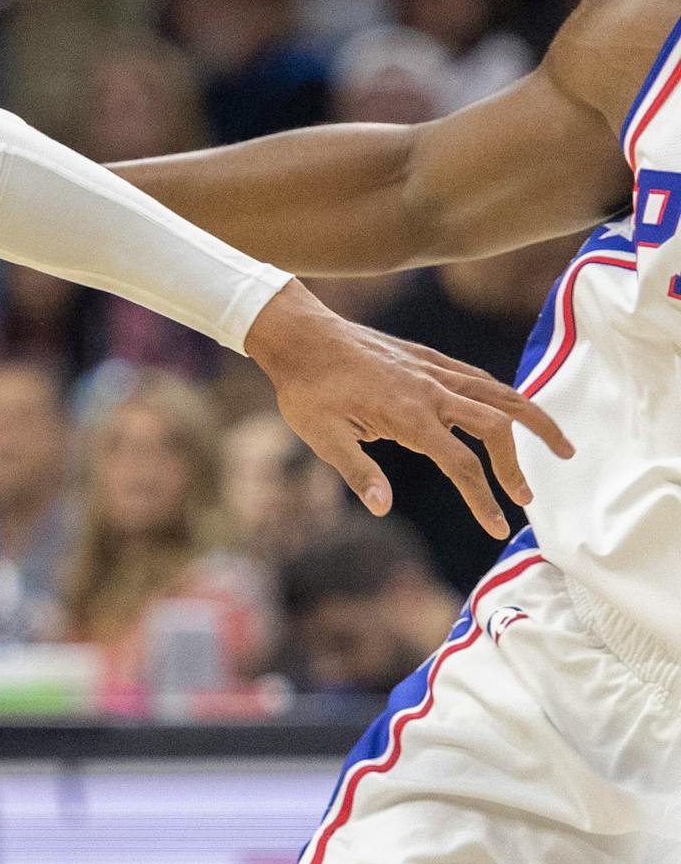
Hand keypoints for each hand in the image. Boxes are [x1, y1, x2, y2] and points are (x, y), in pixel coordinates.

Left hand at [245, 283, 572, 538]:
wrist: (300, 336)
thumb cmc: (306, 390)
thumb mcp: (322, 437)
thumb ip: (357, 472)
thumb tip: (384, 509)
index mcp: (408, 415)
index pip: (461, 464)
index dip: (483, 499)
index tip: (498, 527)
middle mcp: (431, 390)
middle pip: (495, 427)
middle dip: (516, 465)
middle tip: (527, 498)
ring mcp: (433, 370)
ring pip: (501, 394)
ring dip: (535, 421)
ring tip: (563, 446)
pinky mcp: (428, 358)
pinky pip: (478, 378)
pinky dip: (505, 395)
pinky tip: (513, 410)